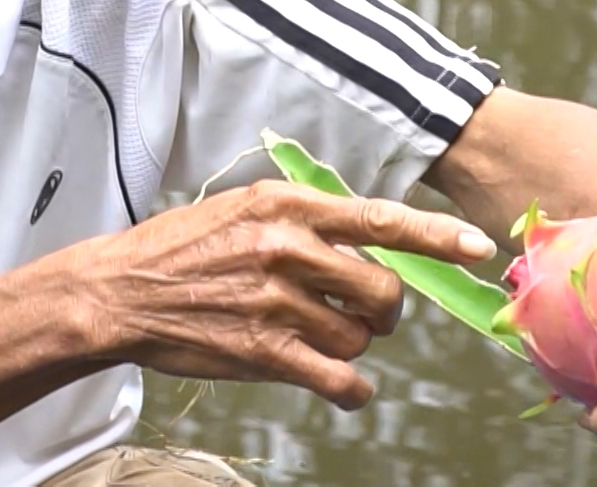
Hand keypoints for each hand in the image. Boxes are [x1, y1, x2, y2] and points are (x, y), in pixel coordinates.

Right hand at [68, 180, 497, 410]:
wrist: (119, 291)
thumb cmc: (182, 248)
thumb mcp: (243, 208)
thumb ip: (305, 220)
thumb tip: (369, 243)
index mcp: (287, 206)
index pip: (380, 218)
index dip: (436, 235)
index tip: (476, 247)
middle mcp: (288, 248)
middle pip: (382, 290)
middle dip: (382, 310)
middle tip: (361, 313)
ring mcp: (276, 301)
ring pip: (359, 338)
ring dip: (352, 346)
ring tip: (318, 338)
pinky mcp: (263, 350)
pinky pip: (339, 380)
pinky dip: (350, 390)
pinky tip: (340, 386)